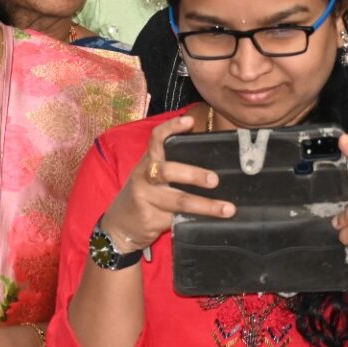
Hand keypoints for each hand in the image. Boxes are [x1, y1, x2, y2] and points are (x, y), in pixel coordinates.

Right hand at [100, 114, 231, 250]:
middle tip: (214, 180)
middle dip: (193, 175)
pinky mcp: (152, 219)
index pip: (156, 139)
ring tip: (228, 209)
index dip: (171, 128)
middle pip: (168, 171)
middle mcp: (145, 177)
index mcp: (148, 162)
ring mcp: (147, 198)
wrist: (119, 225)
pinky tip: (215, 222)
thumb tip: (211, 158)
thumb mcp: (151, 176)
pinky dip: (199, 220)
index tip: (189, 121)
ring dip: (206, 205)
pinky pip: (180, 218)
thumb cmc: (144, 195)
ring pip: (179, 201)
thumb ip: (172, 166)